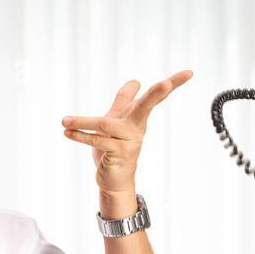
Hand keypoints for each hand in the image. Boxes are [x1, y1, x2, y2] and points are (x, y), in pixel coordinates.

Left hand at [61, 69, 192, 196]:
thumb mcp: (117, 122)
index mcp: (138, 118)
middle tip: (166, 82)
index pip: (156, 97)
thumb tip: (135, 81)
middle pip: (147, 106)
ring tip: (64, 120)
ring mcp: (129, 142)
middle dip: (156, 93)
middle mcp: (136, 128)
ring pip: (106, 124)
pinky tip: (68, 132)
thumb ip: (123, 102)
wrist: (113, 180)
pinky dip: (81, 136)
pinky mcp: (118, 155)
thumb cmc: (115, 150)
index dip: (173, 84)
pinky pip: (98, 141)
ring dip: (83, 122)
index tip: (190, 72)